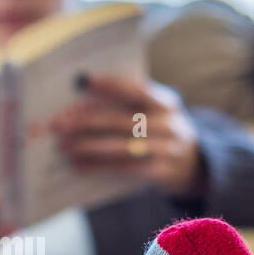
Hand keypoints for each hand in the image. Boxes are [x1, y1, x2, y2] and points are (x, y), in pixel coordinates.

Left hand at [48, 74, 203, 198]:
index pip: (136, 89)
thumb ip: (129, 105)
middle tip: (57, 124)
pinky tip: (77, 164)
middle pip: (120, 121)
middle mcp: (168, 124)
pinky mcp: (158, 173)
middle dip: (85, 122)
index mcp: (166, 102)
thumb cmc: (161, 132)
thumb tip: (80, 105)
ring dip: (86, 146)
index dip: (110, 85)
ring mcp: (166, 150)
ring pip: (118, 146)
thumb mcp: (156, 113)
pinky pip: (122, 168)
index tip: (82, 81)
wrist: (196, 166)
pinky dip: (97, 166)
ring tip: (63, 146)